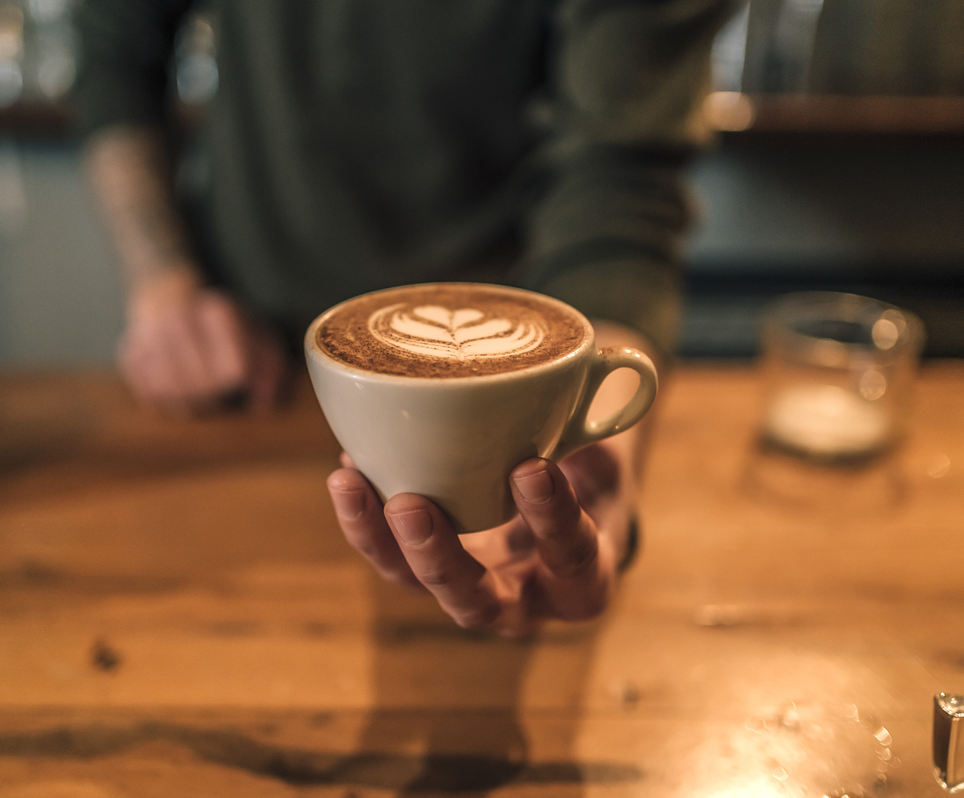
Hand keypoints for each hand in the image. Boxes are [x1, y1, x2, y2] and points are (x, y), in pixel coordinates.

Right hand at [118, 268, 288, 414]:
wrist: (166, 297)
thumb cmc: (221, 327)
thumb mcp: (258, 337)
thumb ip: (271, 369)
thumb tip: (263, 406)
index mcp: (219, 312)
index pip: (236, 369)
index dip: (243, 380)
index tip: (241, 373)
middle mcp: (181, 318)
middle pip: (205, 386)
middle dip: (217, 395)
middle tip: (219, 386)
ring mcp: (151, 336)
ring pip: (175, 394)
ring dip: (191, 402)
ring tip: (199, 390)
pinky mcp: (130, 354)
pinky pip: (151, 397)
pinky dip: (167, 402)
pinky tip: (177, 387)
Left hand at [326, 442, 634, 635]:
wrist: (565, 503)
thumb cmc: (590, 474)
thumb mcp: (609, 452)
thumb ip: (607, 420)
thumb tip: (616, 361)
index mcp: (584, 578)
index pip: (571, 557)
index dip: (552, 518)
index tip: (531, 467)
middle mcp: (526, 600)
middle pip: (477, 601)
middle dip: (439, 558)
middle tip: (411, 506)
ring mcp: (472, 590)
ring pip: (418, 585)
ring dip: (379, 541)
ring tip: (349, 482)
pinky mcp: (430, 569)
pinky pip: (391, 556)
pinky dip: (364, 519)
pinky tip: (347, 469)